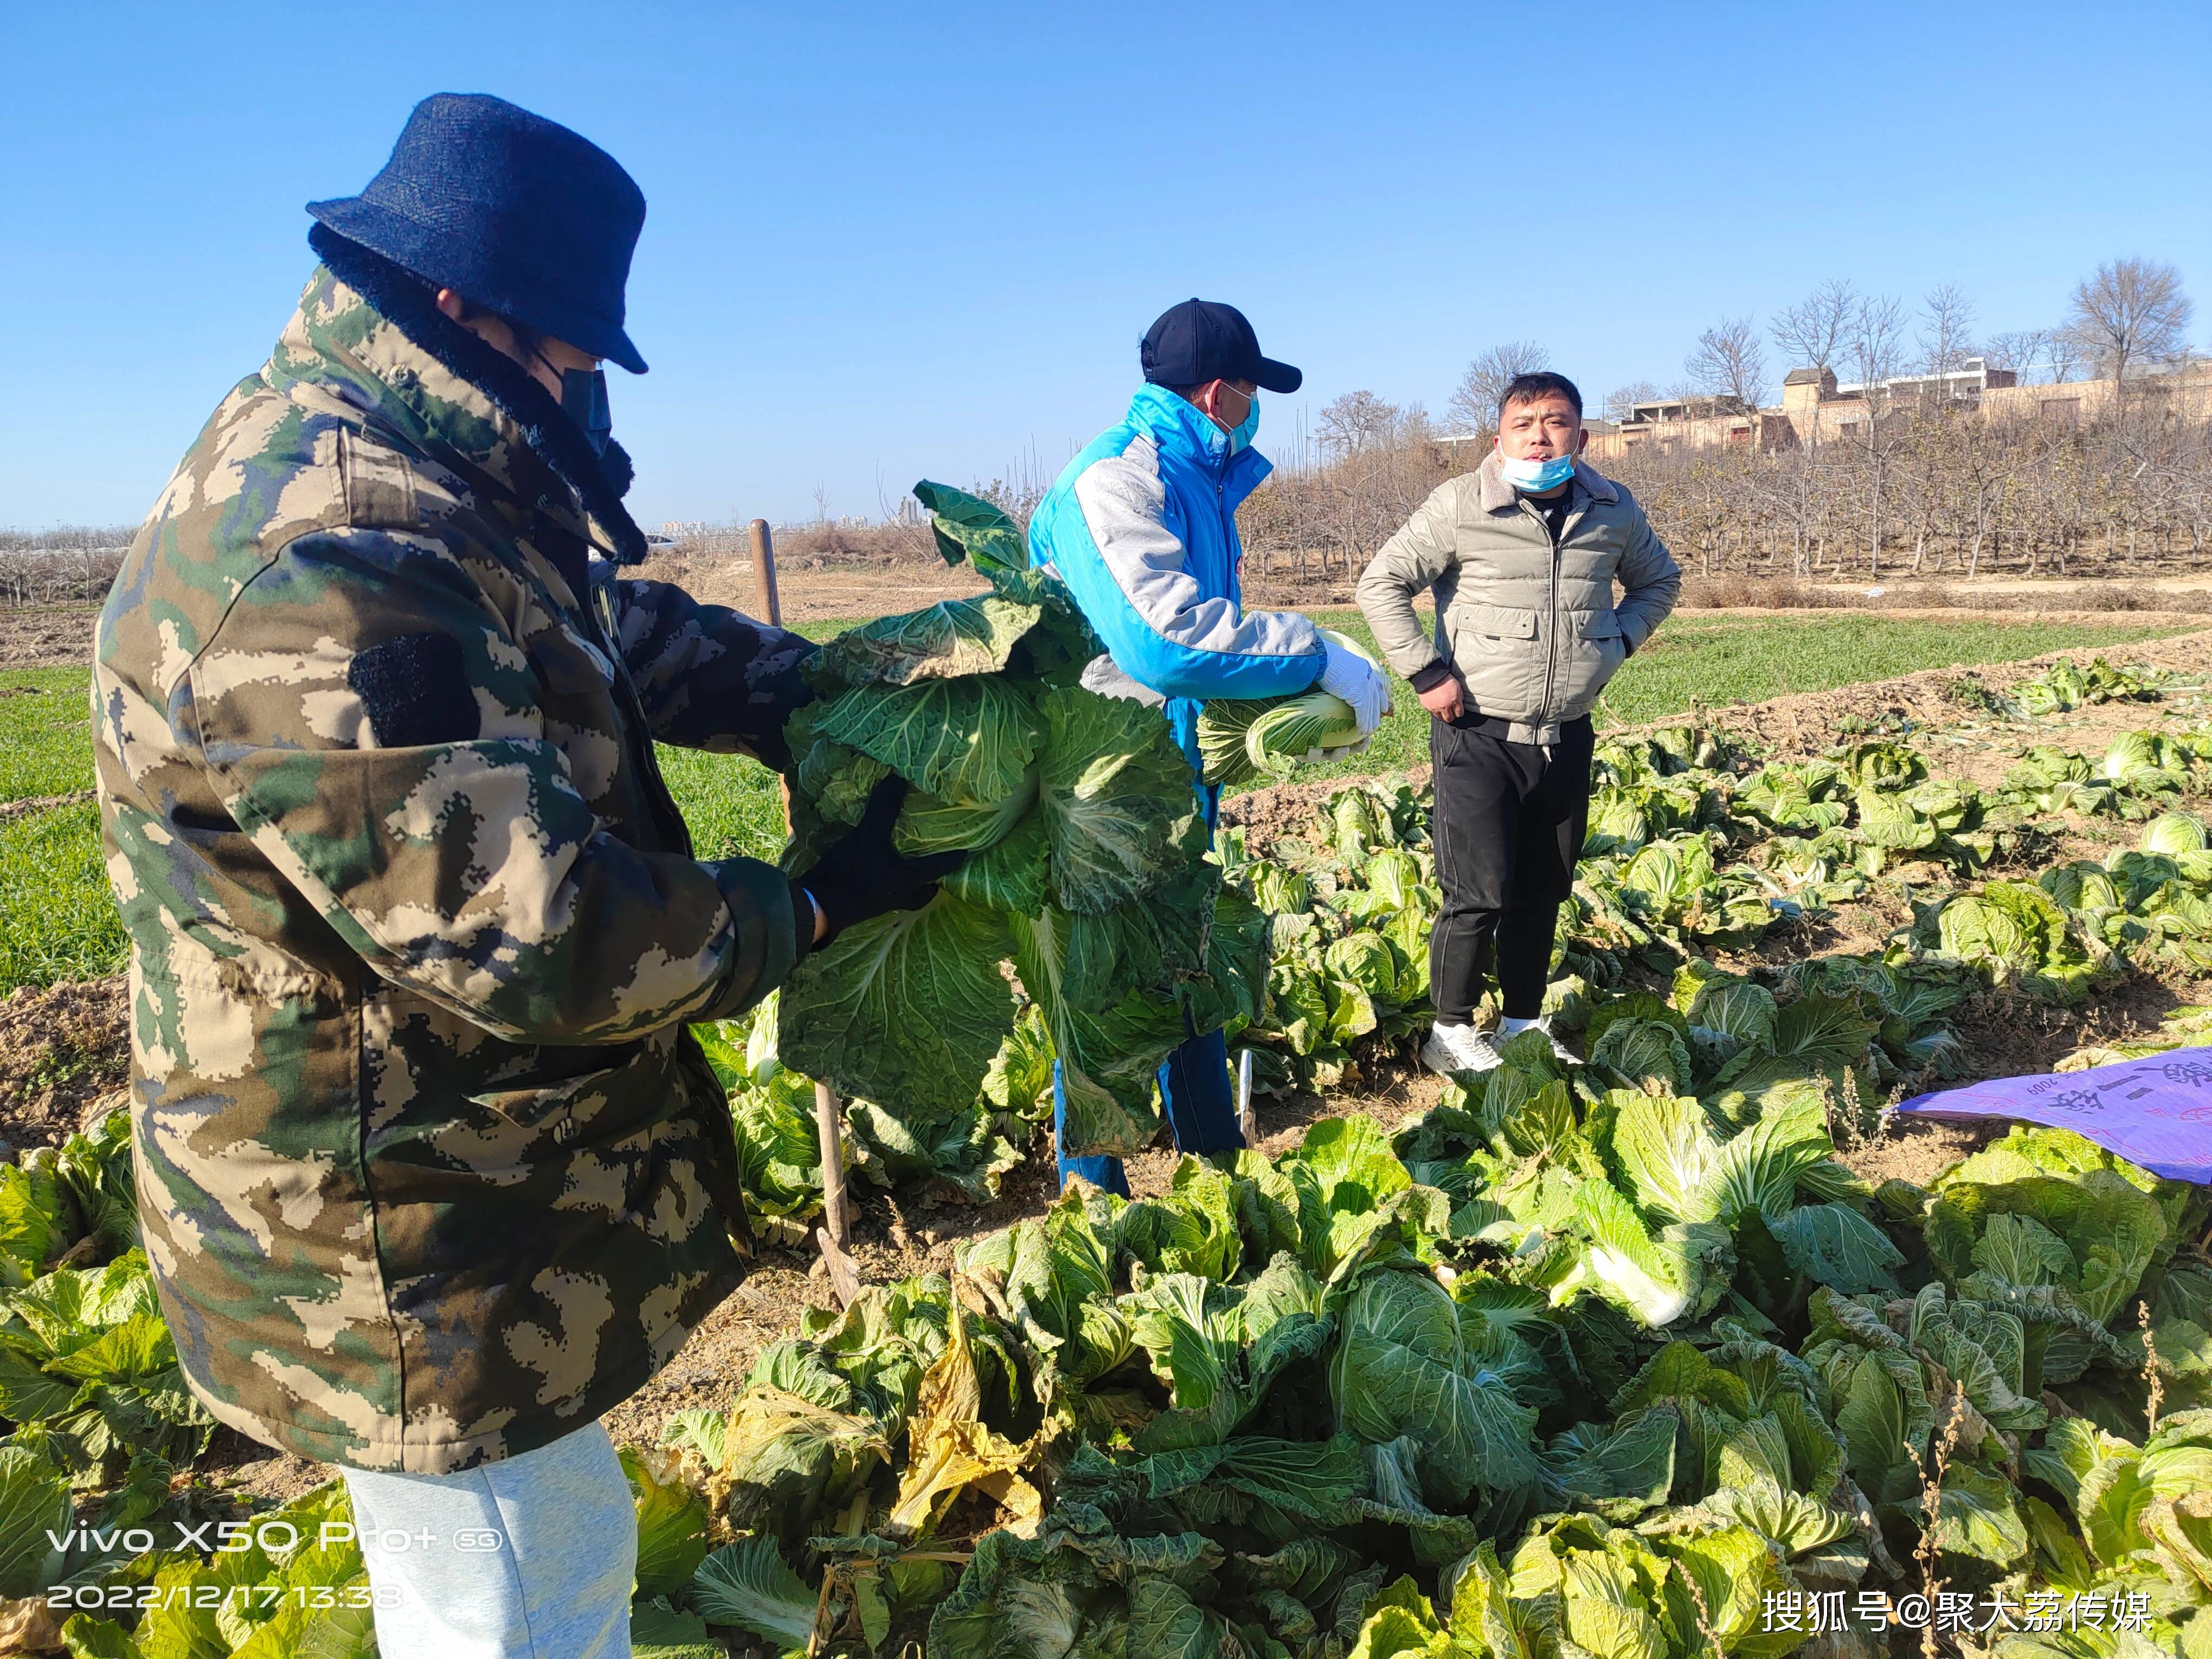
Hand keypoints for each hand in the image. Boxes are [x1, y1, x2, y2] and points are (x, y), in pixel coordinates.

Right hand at [793, 778, 965, 945]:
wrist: (817, 905)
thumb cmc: (851, 873)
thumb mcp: (868, 836)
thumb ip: (884, 809)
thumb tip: (897, 779)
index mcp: (911, 881)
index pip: (944, 867)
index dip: (958, 855)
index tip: (970, 846)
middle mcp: (902, 895)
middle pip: (927, 890)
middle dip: (934, 878)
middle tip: (938, 861)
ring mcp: (884, 902)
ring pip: (908, 893)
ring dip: (912, 879)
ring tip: (912, 860)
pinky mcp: (866, 903)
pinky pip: (887, 890)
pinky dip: (890, 878)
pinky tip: (883, 864)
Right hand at [1318, 640, 1389, 736]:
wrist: (1324, 659)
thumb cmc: (1326, 659)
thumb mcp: (1342, 664)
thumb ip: (1347, 672)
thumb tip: (1341, 676)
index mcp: (1365, 669)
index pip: (1378, 686)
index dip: (1382, 698)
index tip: (1385, 707)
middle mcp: (1369, 677)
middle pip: (1376, 700)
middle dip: (1377, 713)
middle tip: (1377, 723)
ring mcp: (1365, 687)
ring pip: (1371, 709)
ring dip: (1370, 722)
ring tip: (1368, 731)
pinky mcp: (1359, 696)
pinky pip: (1363, 713)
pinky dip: (1363, 723)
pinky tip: (1361, 730)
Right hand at [1418, 674, 1464, 720]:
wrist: (1430, 674)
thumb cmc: (1445, 678)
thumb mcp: (1457, 685)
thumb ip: (1460, 696)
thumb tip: (1460, 703)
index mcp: (1454, 701)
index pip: (1459, 714)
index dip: (1459, 713)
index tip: (1458, 711)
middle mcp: (1445, 707)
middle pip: (1450, 719)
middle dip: (1452, 716)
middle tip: (1451, 712)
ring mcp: (1435, 708)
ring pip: (1440, 718)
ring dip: (1443, 715)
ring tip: (1443, 710)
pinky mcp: (1427, 706)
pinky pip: (1432, 712)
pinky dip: (1435, 710)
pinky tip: (1435, 705)